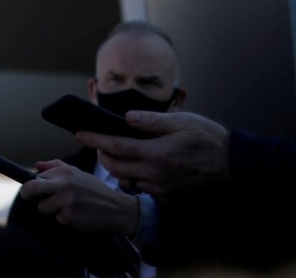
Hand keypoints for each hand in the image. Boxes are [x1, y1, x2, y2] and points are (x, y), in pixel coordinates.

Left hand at [19, 160, 140, 235]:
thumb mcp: (78, 173)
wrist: (117, 209)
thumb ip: (56, 166)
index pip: (37, 176)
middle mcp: (64, 184)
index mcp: (65, 172)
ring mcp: (66, 201)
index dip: (32, 183)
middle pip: (30, 188)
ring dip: (51, 209)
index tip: (30, 188)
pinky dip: (65, 219)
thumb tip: (37, 165)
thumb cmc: (95, 190)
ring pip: (43, 207)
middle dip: (26, 194)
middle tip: (28, 197)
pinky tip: (77, 214)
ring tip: (68, 206)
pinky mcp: (70, 216)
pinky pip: (57, 219)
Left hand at [76, 111, 230, 197]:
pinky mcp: (170, 196)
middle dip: (101, 155)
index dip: (95, 140)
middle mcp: (155, 174)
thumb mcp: (181, 121)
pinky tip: (139, 167)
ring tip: (117, 154)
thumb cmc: (209, 139)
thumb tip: (126, 118)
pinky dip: (135, 178)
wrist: (235, 165)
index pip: (115, 147)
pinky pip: (143, 189)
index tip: (79, 133)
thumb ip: (150, 120)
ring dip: (117, 168)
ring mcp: (162, 188)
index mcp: (155, 153)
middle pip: (115, 167)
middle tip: (98, 143)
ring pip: (127, 181)